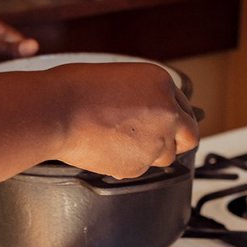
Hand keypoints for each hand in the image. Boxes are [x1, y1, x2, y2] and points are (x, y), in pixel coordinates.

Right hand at [48, 63, 199, 178]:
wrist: (57, 111)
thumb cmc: (75, 89)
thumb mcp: (118, 78)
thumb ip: (142, 96)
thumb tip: (146, 112)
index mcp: (161, 83)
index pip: (182, 105)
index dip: (170, 115)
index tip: (162, 121)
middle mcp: (167, 113)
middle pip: (189, 135)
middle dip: (176, 139)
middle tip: (157, 138)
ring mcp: (156, 141)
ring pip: (166, 156)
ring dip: (150, 152)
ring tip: (122, 142)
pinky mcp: (139, 166)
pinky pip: (140, 169)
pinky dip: (127, 163)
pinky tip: (107, 149)